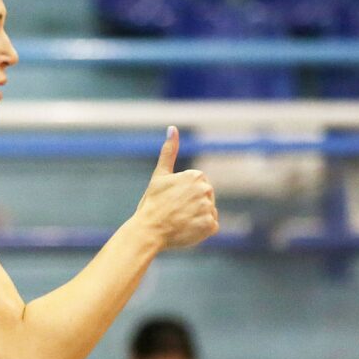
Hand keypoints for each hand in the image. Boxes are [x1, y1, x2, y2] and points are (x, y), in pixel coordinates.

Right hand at [134, 126, 218, 249]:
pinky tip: (186, 230)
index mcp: (196, 176)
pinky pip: (210, 227)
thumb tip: (172, 128)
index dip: (183, 195)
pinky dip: (200, 230)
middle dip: (192, 206)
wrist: (148, 230)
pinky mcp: (211, 225)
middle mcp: (206, 189)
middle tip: (174, 212)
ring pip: (207, 212)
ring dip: (195, 218)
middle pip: (205, 198)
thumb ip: (169, 152)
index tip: (171, 200)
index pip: (198, 186)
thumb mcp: (159, 176)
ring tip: (179, 222)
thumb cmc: (152, 203)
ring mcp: (209, 208)